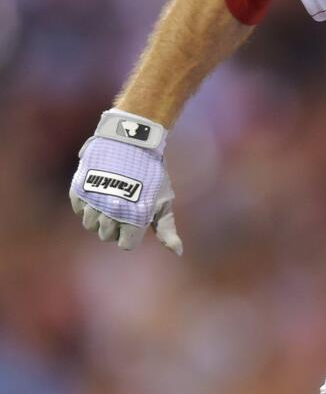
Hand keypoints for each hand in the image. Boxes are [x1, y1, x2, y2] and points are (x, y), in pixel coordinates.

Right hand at [68, 109, 182, 254]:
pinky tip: (99, 193)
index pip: (126, 244)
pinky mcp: (79, 189)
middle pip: (106, 236)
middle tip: (124, 207)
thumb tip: (178, 253)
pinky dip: (87, 205)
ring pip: (90, 225)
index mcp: (135, 217)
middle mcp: (112, 212)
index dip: (132, 234)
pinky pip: (79, 210)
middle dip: (116, 226)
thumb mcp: (163, 200)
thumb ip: (167, 229)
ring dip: (100, 217)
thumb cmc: (152, 173)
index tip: (136, 220)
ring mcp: (93, 201)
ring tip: (111, 200)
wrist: (130, 141)